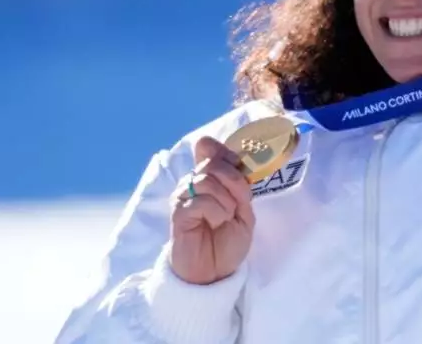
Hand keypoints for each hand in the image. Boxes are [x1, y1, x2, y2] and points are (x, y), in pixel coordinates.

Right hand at [169, 136, 255, 284]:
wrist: (215, 272)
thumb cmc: (228, 240)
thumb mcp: (244, 208)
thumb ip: (237, 181)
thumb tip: (220, 153)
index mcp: (210, 178)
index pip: (212, 149)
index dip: (229, 157)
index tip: (240, 175)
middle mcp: (193, 183)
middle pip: (212, 163)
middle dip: (234, 182)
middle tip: (237, 205)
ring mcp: (183, 197)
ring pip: (206, 180)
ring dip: (225, 200)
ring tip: (225, 217)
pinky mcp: (178, 213)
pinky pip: (200, 201)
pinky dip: (216, 212)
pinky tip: (216, 223)